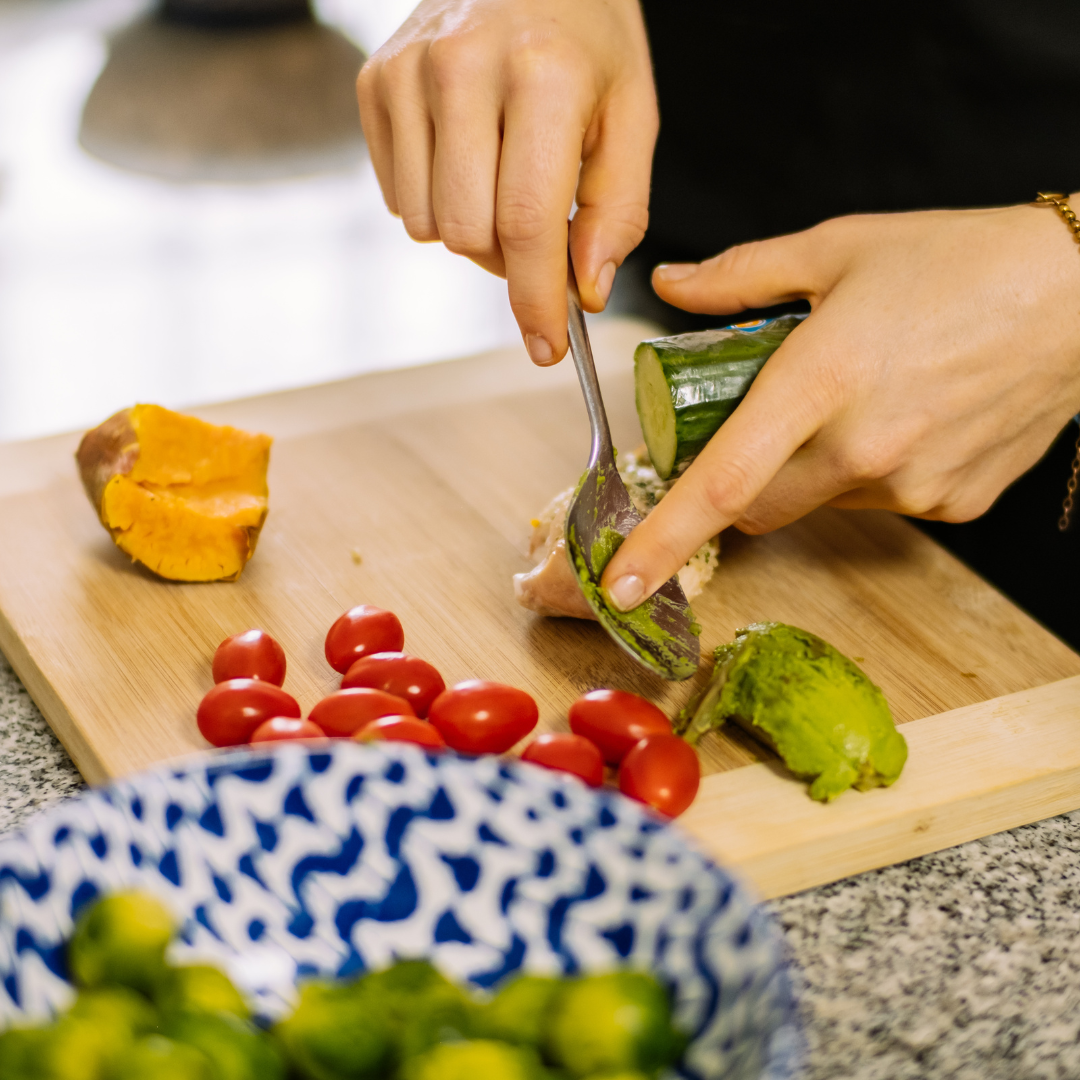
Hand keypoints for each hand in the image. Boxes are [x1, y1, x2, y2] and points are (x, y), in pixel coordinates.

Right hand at [356, 0, 657, 364]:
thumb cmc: (587, 40)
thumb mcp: (631, 114)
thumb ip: (619, 210)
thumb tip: (584, 291)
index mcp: (543, 75)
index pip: (527, 224)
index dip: (536, 300)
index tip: (548, 348)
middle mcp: (462, 67)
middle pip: (469, 235)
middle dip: (509, 259)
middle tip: (538, 231)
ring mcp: (408, 72)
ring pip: (427, 225)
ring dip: (469, 232)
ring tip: (500, 183)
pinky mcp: (375, 81)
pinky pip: (398, 197)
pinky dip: (435, 201)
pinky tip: (465, 159)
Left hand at [601, 201, 1079, 610]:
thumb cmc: (959, 260)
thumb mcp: (838, 248)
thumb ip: (741, 276)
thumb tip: (670, 287)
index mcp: (821, 382)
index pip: (722, 483)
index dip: (661, 540)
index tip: (618, 580)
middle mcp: (863, 449)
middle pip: (756, 507)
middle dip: (737, 480)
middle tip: (760, 420)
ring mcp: (912, 486)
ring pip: (817, 504)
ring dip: (809, 469)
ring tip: (854, 399)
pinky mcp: (952, 505)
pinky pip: (878, 503)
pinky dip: (868, 473)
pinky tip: (905, 417)